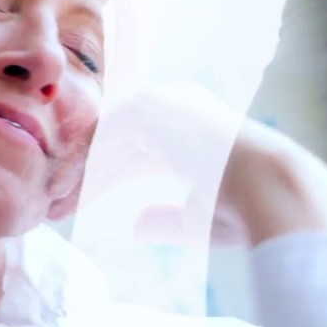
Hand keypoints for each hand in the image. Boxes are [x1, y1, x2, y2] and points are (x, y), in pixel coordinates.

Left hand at [77, 84, 326, 248]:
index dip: (104, 177)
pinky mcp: (153, 104)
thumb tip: (136, 226)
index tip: (77, 206)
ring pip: (106, 139)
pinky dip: (86, 166)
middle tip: (56, 207)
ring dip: (79, 174)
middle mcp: (178, 107)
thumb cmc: (243, 210)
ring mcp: (166, 100)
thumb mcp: (195, 216)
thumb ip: (164, 218)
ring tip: (57, 207)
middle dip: (84, 176)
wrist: (271, 193)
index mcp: (192, 128)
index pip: (133, 150)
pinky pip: (106, 136)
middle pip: (114, 142)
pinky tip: (71, 194)